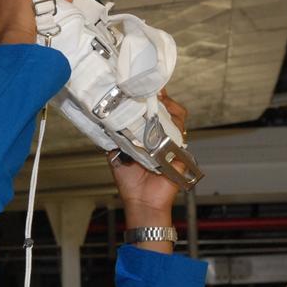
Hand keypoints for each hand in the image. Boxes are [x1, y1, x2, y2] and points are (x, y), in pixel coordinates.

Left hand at [110, 90, 188, 248]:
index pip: (155, 111)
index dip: (153, 98)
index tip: (143, 85)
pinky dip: (172, 126)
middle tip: (151, 91)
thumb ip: (115, 137)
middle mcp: (163, 137)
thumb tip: (104, 120)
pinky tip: (161, 122)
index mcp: (149, 135)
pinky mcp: (181, 152)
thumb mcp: (117, 153)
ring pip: (177, 117)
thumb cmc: (131, 181)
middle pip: (170, 109)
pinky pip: (180, 134)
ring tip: (156, 103)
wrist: (141, 201)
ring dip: (167, 108)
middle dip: (161, 97)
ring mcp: (173, 143)